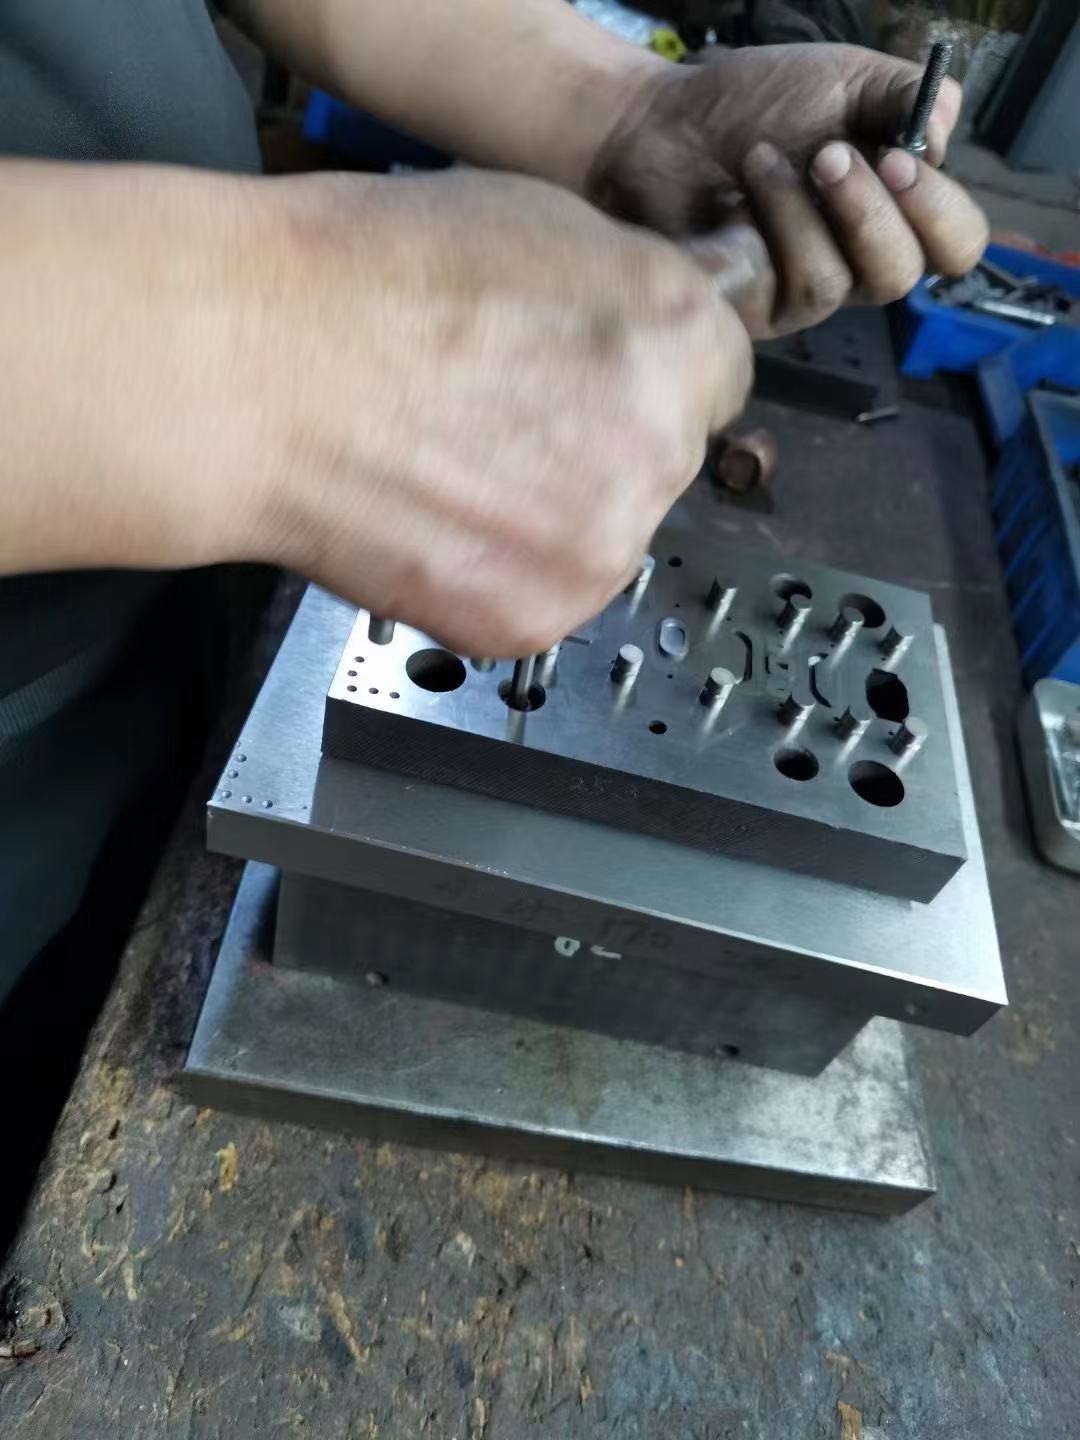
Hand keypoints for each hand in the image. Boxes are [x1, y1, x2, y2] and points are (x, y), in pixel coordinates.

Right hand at [2, 164, 751, 657]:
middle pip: (661, 462)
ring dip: (550, 515)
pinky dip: (494, 570)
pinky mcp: (532, 621)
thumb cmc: (369, 280)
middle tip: (500, 421)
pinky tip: (431, 521)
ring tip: (450, 469)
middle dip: (601, 444)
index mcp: (680, 342)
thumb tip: (640, 335)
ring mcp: (600, 552)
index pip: (716, 378)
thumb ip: (624, 291)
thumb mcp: (538, 222)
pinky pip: (538, 596)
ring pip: (601, 537)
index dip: (646, 373)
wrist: (258, 373)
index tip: (594, 378)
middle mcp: (661, 455)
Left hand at [588, 43, 989, 336]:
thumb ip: (903, 97)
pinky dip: (778, 227)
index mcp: (894, 208)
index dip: (942, 211)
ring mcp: (811, 292)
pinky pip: (801, 287)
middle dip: (878, 213)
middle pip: (910, 275)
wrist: (663, 126)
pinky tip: (745, 189)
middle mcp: (861, 259)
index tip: (904, 159)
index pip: (955, 242)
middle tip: (834, 157)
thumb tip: (945, 125)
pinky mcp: (766, 312)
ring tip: (767, 157)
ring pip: (852, 281)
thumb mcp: (843, 80)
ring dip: (815, 211)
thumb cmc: (752, 104)